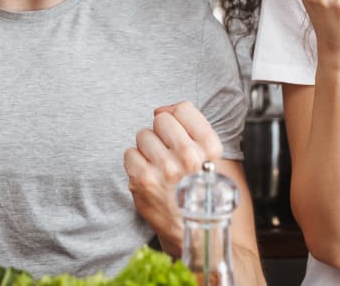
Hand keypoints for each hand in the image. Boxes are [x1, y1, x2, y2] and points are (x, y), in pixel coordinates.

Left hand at [123, 102, 223, 254]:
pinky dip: (135, 164)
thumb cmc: (199, 192)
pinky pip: (130, 153)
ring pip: (143, 135)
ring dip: (147, 150)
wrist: (194, 230)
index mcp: (210, 148)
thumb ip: (189, 128)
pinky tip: (148, 177)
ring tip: (159, 168)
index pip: (183, 109)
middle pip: (162, 119)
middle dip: (161, 134)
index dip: (177, 120)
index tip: (177, 135)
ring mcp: (165, 168)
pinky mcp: (144, 181)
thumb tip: (160, 108)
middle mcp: (189, 156)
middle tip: (167, 154)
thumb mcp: (209, 158)